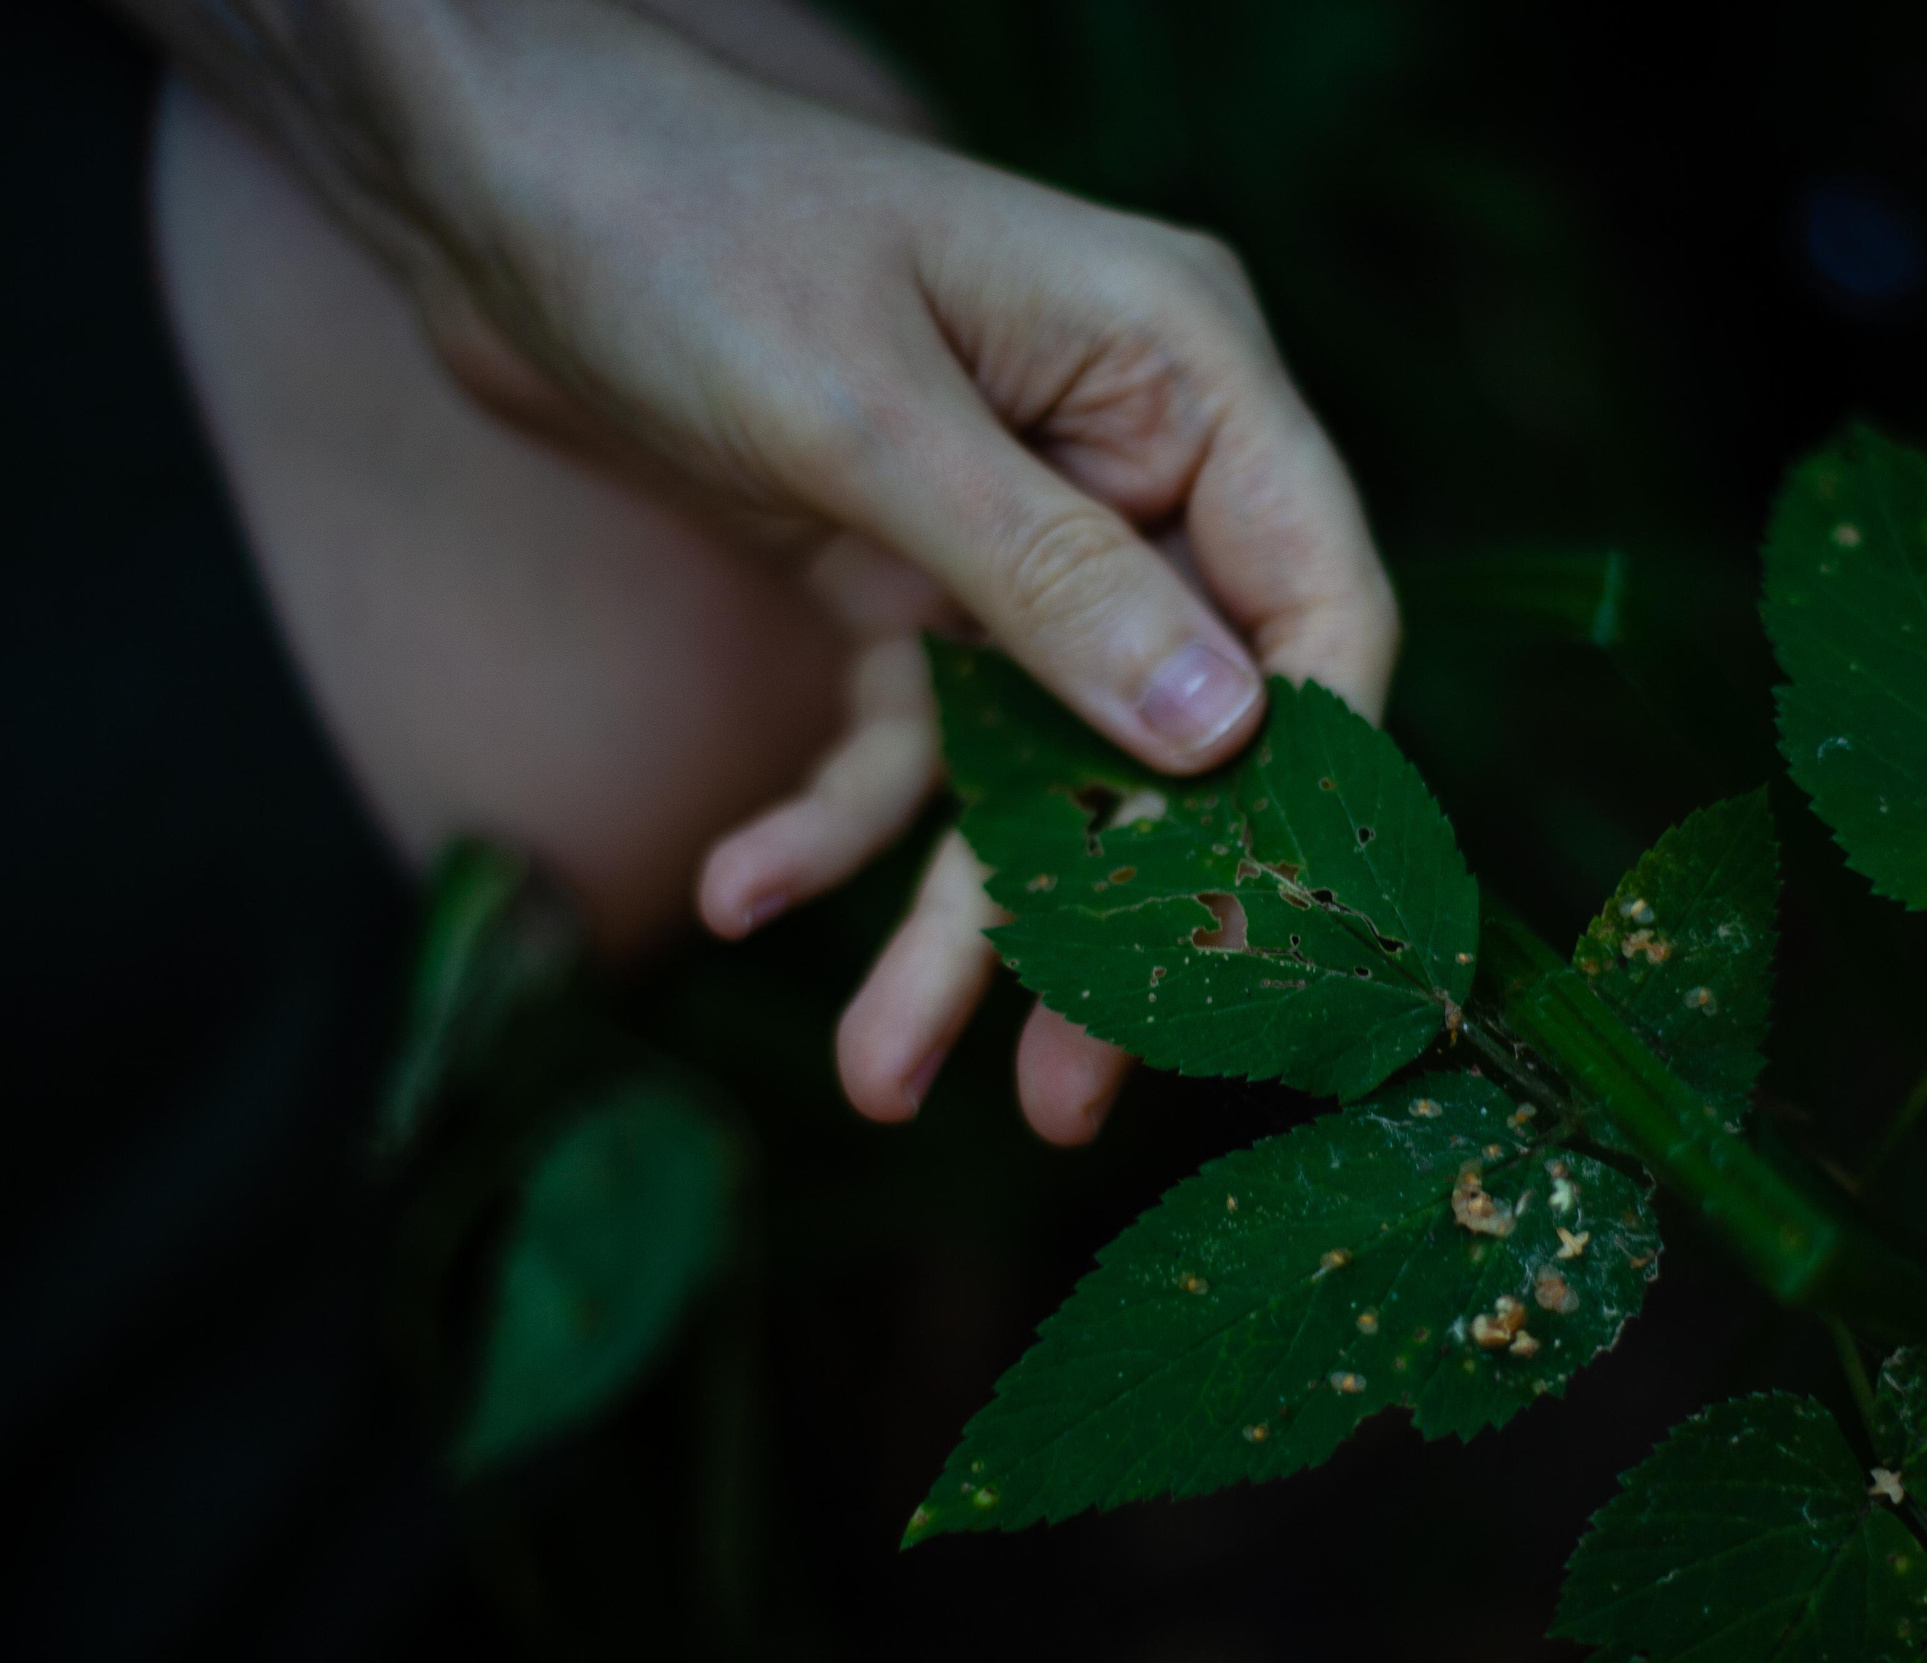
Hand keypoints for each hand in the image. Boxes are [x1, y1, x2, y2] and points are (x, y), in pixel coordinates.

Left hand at [166, 0, 1396, 1140]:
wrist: (481, 178)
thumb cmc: (679, 224)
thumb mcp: (866, 411)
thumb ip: (1048, 577)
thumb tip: (1226, 736)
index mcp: (1178, 372)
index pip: (1318, 603)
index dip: (1307, 784)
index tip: (1256, 948)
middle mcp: (1124, 459)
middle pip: (1174, 724)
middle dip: (1112, 912)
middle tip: (1070, 1095)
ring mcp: (1015, 528)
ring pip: (1033, 765)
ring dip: (958, 922)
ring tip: (879, 1071)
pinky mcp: (903, 578)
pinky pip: (906, 739)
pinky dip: (833, 824)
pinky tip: (742, 894)